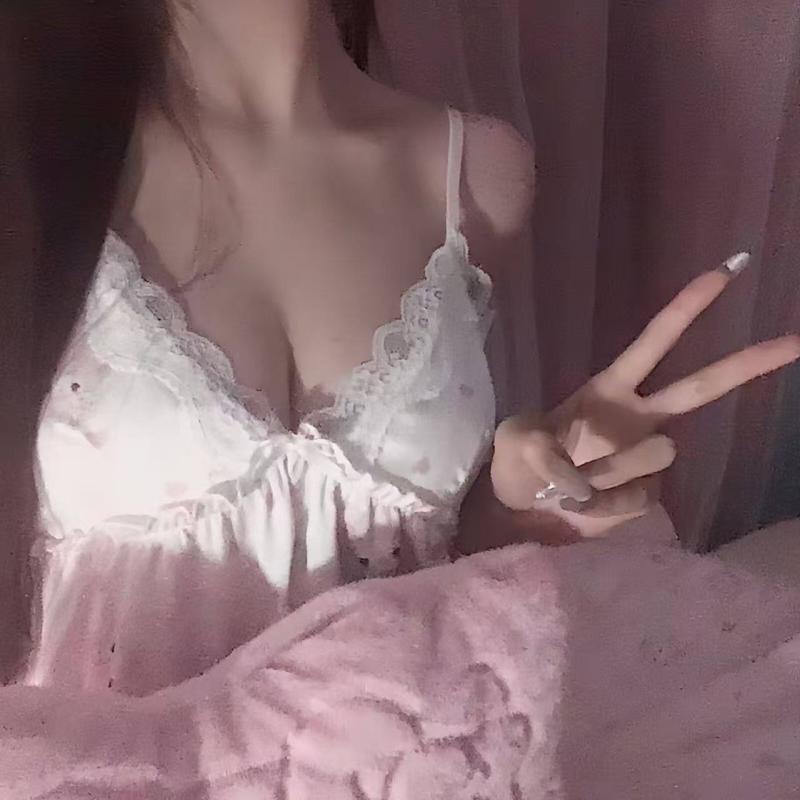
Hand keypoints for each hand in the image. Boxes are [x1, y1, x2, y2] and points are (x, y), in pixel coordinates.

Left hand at [490, 252, 799, 541]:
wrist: (519, 510)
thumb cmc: (516, 463)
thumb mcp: (514, 440)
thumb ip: (543, 451)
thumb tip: (580, 484)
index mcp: (610, 389)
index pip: (654, 342)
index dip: (687, 309)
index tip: (725, 273)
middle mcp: (639, 418)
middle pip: (701, 386)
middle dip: (748, 362)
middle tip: (796, 340)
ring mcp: (647, 459)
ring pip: (658, 453)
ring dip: (609, 471)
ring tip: (571, 483)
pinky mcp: (646, 498)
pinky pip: (637, 499)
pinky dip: (604, 506)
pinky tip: (582, 506)